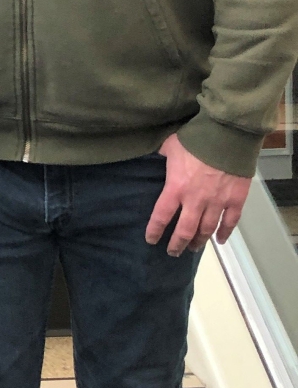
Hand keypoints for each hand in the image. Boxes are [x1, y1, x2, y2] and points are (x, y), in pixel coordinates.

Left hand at [146, 134, 250, 255]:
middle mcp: (196, 200)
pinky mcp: (236, 199)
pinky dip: (225, 233)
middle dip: (177, 244)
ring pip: (207, 229)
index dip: (155, 231)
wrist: (227, 135)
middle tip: (173, 252)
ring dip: (199, 241)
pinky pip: (230, 222)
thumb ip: (161, 155)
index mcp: (176, 188)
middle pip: (185, 231)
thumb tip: (152, 155)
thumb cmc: (195, 139)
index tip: (151, 240)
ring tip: (193, 248)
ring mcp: (217, 202)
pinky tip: (221, 241)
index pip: (161, 216)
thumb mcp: (169, 145)